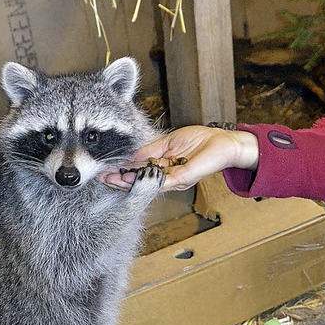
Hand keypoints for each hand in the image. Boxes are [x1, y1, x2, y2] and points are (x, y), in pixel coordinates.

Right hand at [101, 125, 258, 191]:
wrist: (223, 143)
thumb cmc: (201, 140)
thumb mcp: (169, 142)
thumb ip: (150, 150)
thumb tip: (131, 155)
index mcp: (163, 167)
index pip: (138, 172)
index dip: (121, 171)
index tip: (104, 169)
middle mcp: (167, 177)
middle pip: (139, 181)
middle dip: (119, 179)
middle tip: (101, 177)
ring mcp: (174, 179)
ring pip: (146, 184)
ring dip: (127, 182)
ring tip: (110, 178)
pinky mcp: (183, 177)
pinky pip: (161, 181)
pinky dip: (146, 179)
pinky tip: (131, 177)